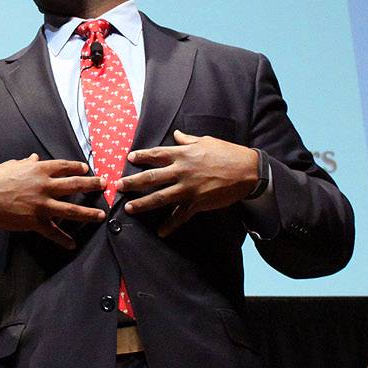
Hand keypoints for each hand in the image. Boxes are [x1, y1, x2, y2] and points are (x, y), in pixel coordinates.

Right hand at [0, 154, 105, 247]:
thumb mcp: (11, 166)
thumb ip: (27, 164)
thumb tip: (35, 158)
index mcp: (38, 170)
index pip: (64, 166)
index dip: (78, 168)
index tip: (87, 169)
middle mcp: (44, 186)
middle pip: (74, 185)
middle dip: (92, 185)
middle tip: (104, 185)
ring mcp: (41, 205)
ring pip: (71, 209)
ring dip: (88, 213)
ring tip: (101, 215)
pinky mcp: (35, 222)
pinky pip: (53, 232)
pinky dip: (64, 239)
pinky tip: (72, 244)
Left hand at [117, 130, 259, 235]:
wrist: (248, 171)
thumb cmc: (228, 153)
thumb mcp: (207, 141)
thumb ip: (188, 140)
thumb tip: (177, 135)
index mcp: (184, 154)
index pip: (157, 155)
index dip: (142, 156)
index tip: (130, 158)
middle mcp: (182, 171)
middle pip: (151, 178)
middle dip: (132, 182)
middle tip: (118, 186)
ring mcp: (189, 189)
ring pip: (160, 198)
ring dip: (143, 204)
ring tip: (129, 208)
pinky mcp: (198, 203)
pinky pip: (180, 216)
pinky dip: (170, 225)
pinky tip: (161, 232)